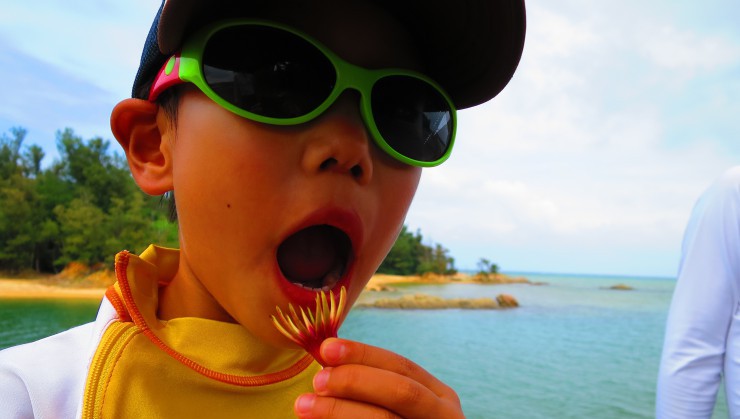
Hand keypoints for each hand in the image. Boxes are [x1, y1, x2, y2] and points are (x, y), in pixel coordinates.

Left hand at [294, 338, 464, 418]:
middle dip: (355, 380)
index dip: (363, 354)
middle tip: (316, 380)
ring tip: (304, 406)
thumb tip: (327, 365)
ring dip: (340, 410)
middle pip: (400, 391)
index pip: (401, 366)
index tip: (325, 349)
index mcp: (439, 398)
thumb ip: (372, 391)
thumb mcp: (398, 412)